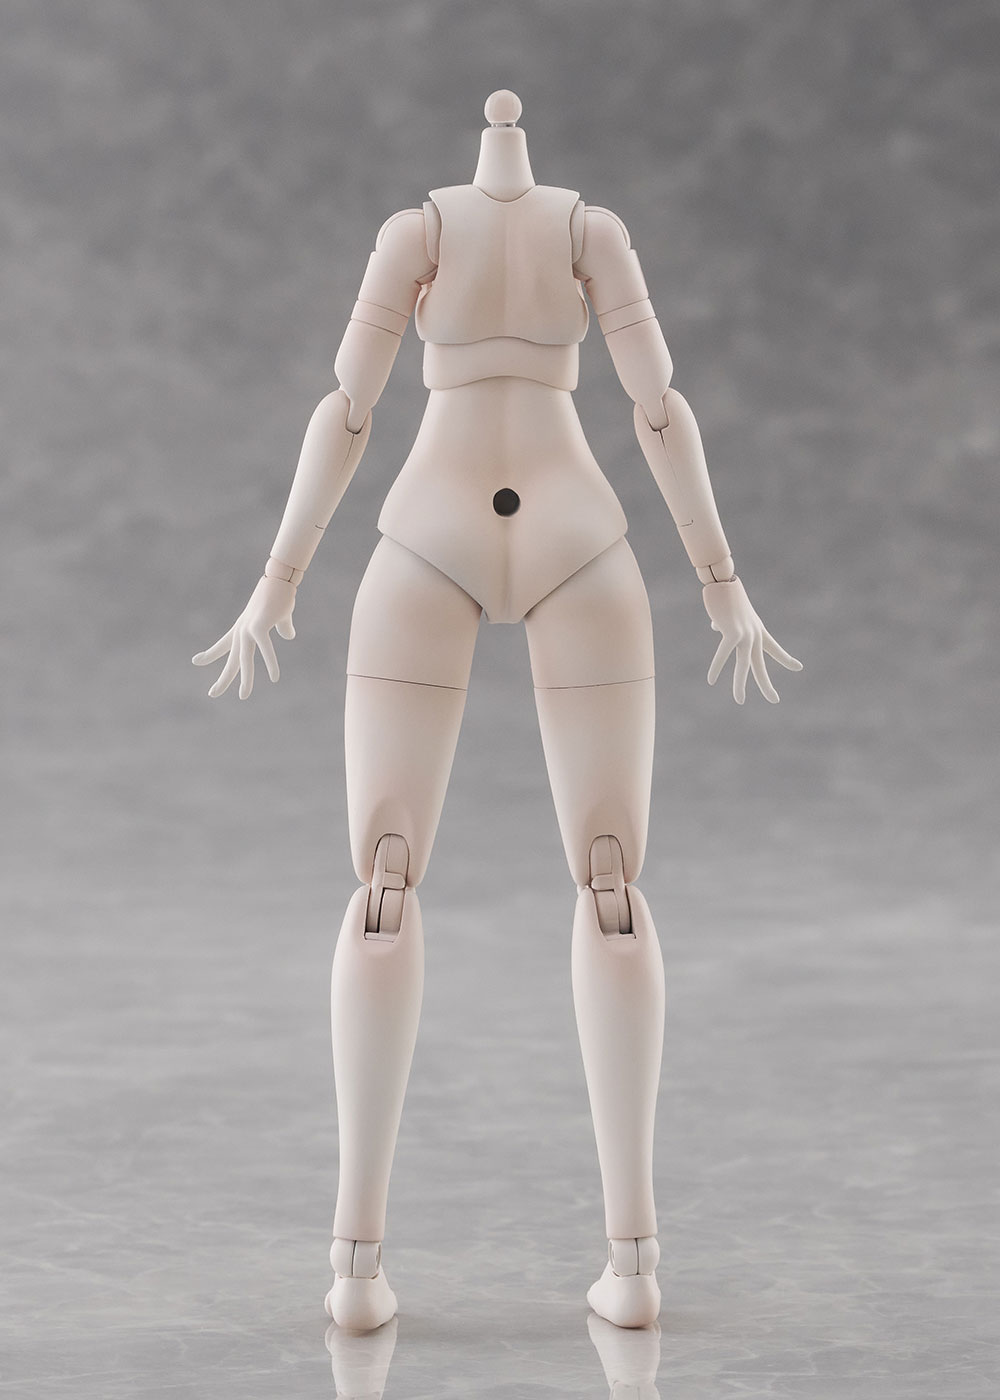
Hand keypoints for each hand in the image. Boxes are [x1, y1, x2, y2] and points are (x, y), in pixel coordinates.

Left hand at [192, 576, 296, 698]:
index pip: (222, 644)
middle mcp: (241, 630)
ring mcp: (248, 628)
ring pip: (244, 658)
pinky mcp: (259, 626)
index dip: (210, 654)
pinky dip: (270, 663)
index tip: (196, 661)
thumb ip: (283, 627)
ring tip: (243, 696)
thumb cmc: (280, 595)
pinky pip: (264, 649)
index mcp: (242, 627)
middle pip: (231, 659)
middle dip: (223, 678)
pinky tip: (274, 677)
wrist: (281, 578)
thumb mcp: (280, 615)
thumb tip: (289, 635)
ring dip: (245, 679)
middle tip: (212, 694)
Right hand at [702, 578, 801, 703]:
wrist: (723, 582)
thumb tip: (716, 627)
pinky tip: (711, 680)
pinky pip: (724, 654)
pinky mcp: (732, 632)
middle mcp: (755, 635)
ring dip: (740, 684)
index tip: (798, 668)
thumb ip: (725, 624)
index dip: (786, 659)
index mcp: (758, 630)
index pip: (775, 648)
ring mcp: (745, 634)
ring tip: (740, 700)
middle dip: (767, 684)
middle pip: (760, 664)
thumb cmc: (725, 595)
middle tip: (775, 700)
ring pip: (744, 664)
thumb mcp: (729, 613)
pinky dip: (716, 667)